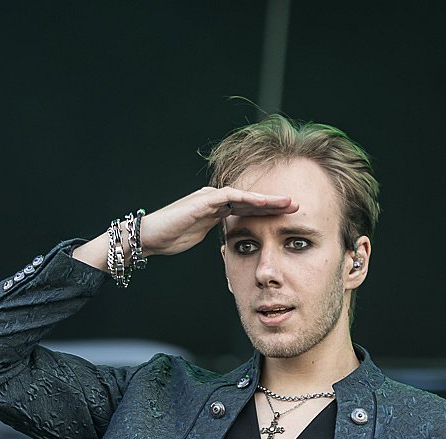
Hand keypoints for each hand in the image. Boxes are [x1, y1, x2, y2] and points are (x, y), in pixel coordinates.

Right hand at [140, 186, 297, 255]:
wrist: (149, 236)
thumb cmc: (170, 237)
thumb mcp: (199, 235)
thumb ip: (214, 230)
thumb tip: (229, 236)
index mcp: (215, 208)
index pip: (246, 207)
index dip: (267, 210)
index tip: (286, 216)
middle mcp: (214, 199)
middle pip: (250, 199)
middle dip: (273, 202)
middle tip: (296, 205)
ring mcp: (208, 198)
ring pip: (244, 194)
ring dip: (266, 199)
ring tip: (286, 202)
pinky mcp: (202, 201)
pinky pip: (229, 196)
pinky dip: (246, 198)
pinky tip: (262, 202)